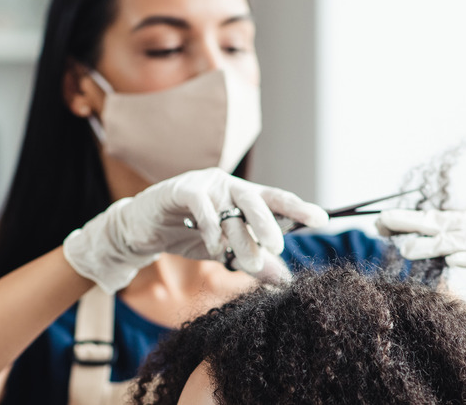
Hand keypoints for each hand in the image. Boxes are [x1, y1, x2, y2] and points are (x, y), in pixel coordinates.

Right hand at [64, 168, 328, 292]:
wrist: (142, 231)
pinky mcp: (181, 189)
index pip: (276, 200)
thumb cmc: (187, 236)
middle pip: (257, 199)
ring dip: (240, 234)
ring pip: (231, 205)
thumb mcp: (225, 252)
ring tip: (243, 259)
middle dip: (269, 224)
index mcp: (242, 197)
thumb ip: (254, 262)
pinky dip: (210, 227)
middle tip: (276, 246)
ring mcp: (205, 184)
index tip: (322, 220)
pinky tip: (214, 245)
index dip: (299, 208)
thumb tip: (286, 281)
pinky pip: (201, 205)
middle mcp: (228, 185)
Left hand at [376, 206, 465, 353]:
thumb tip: (417, 243)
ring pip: (463, 239)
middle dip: (410, 222)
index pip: (438, 217)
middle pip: (444, 221)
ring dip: (432, 244)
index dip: (408, 219)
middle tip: (381, 224)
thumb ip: (458, 247)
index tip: (379, 222)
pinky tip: (452, 261)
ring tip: (405, 249)